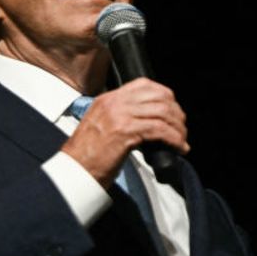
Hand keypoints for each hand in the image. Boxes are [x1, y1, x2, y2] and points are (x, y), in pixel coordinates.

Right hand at [61, 78, 189, 187]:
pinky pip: (159, 130)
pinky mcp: (126, 132)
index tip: (172, 110)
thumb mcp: (101, 126)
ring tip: (181, 140)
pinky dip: (174, 139)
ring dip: (178, 128)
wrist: (74, 170)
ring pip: (162, 112)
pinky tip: (179, 147)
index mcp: (108, 99)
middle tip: (180, 127)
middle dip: (175, 112)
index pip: (143, 84)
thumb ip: (119, 117)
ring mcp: (120, 116)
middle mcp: (114, 103)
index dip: (165, 95)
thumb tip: (147, 121)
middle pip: (158, 96)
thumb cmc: (87, 155)